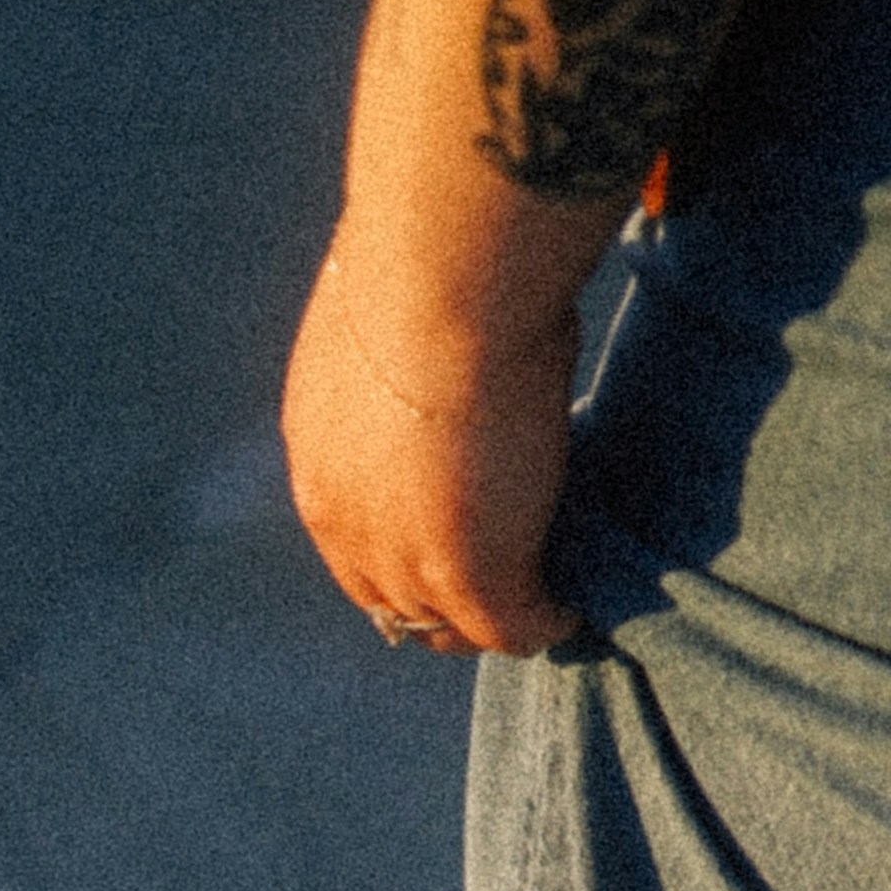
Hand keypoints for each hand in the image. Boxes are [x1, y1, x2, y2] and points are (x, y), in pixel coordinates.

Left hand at [282, 236, 584, 657]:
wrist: (449, 274)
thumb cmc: (434, 261)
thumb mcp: (399, 317)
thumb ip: (413, 358)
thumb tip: (460, 329)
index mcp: (317, 454)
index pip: (354, 541)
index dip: (403, 555)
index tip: (453, 542)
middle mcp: (344, 518)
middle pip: (393, 600)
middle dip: (444, 603)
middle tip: (506, 589)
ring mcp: (404, 556)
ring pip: (449, 626)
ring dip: (496, 617)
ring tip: (543, 599)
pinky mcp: (469, 576)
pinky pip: (515, 629)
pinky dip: (547, 619)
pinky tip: (573, 600)